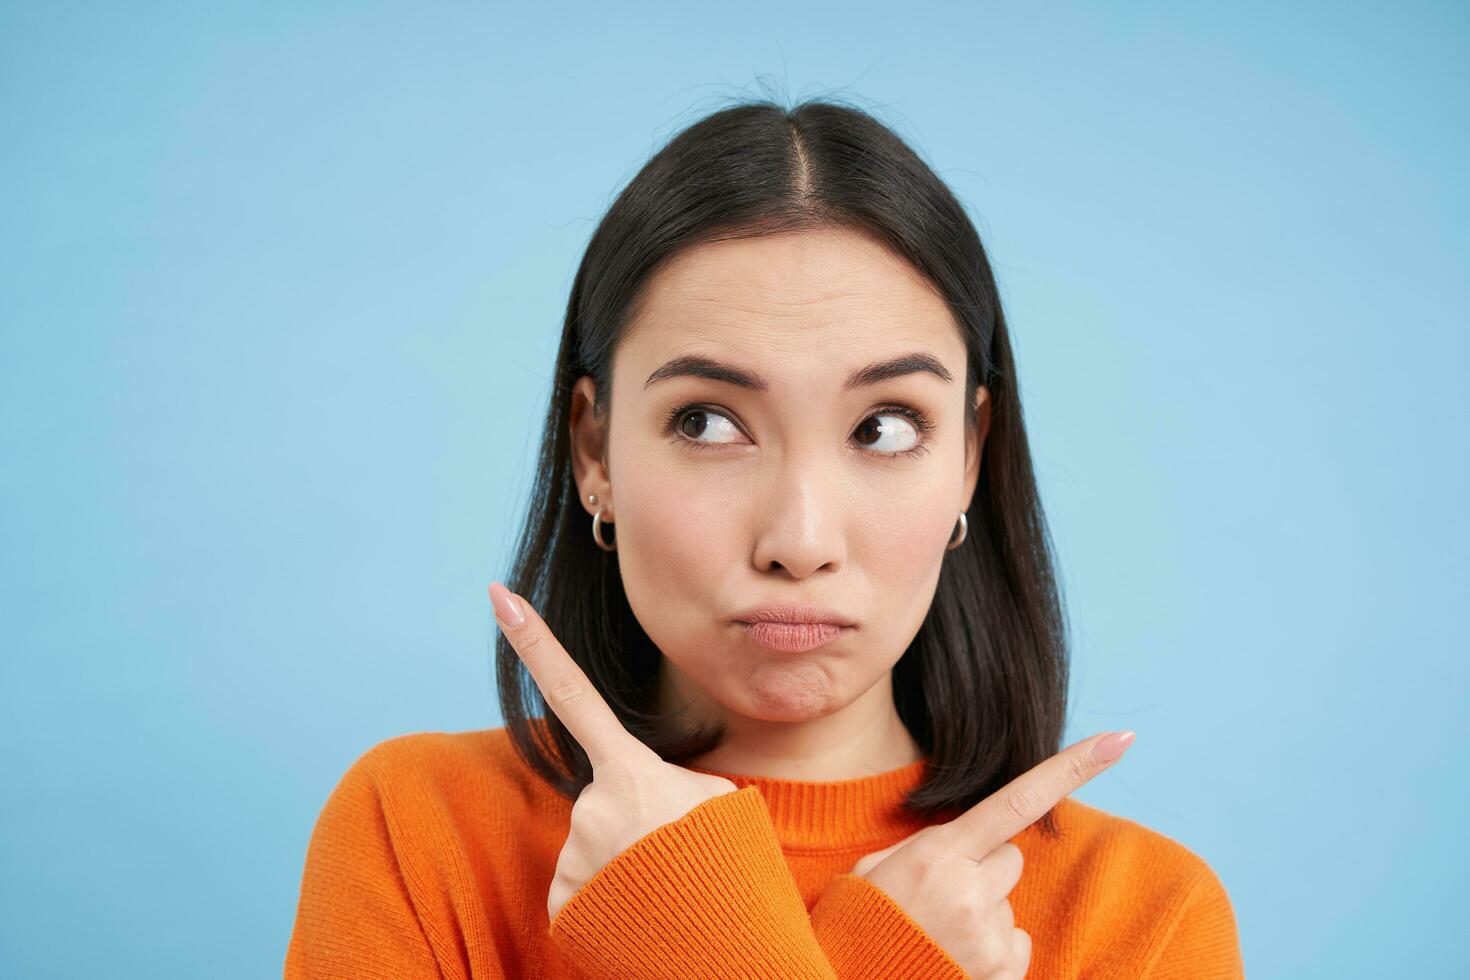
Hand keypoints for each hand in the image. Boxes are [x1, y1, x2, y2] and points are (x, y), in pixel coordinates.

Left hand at [488, 581, 740, 922]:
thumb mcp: (718, 802)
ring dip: (624, 859)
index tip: (498, 595)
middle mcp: (593, 808)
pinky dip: (608, 894)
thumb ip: (670, 782)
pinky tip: (640, 909)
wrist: (731, 951)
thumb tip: (640, 795)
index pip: (575, 693)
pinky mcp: (563, 902)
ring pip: (592, 842)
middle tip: (676, 853)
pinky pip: (582, 883)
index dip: (535, 642)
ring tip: (664, 884)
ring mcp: (575, 857)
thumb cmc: (734, 868)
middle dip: (634, 818)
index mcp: (633, 771)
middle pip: (601, 796)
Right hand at [844, 730, 1136, 978]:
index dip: (1072, 769)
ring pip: (1010, 906)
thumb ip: (925, 849)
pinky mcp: (1001, 975)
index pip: (1018, 801)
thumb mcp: (874, 871)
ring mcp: (989, 937)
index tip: (1120, 740)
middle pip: (1010, 858)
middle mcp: (971, 891)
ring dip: (983, 916)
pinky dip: (992, 952)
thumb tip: (967, 846)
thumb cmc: (855, 926)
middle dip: (984, 870)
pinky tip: (953, 961)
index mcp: (937, 854)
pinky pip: (1016, 946)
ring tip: (937, 936)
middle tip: (940, 896)